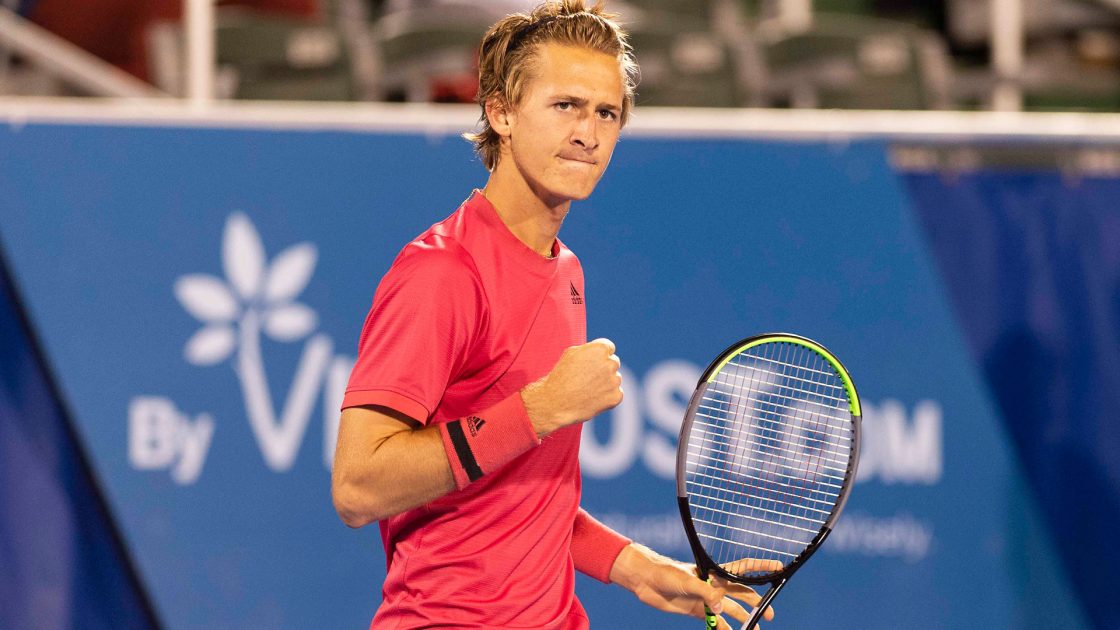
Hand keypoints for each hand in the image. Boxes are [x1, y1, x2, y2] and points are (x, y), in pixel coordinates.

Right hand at [521, 338, 622, 435]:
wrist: (556, 402)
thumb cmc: (561, 376)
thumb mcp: (571, 354)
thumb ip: (590, 349)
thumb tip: (603, 351)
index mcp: (600, 349)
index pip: (609, 348)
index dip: (599, 356)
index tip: (592, 363)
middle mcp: (610, 363)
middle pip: (613, 363)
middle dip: (604, 369)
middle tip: (588, 378)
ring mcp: (614, 381)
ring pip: (614, 379)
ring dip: (606, 383)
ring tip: (587, 389)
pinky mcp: (616, 397)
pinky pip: (616, 393)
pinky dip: (607, 397)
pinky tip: (592, 398)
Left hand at [609, 544, 776, 629]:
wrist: (646, 582)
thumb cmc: (665, 573)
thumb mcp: (686, 580)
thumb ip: (705, 593)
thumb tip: (720, 608)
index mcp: (715, 572)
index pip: (744, 568)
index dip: (761, 567)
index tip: (779, 568)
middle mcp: (714, 585)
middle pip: (742, 594)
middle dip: (757, 602)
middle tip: (769, 614)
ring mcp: (707, 599)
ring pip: (731, 611)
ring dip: (744, 620)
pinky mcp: (697, 612)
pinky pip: (716, 623)